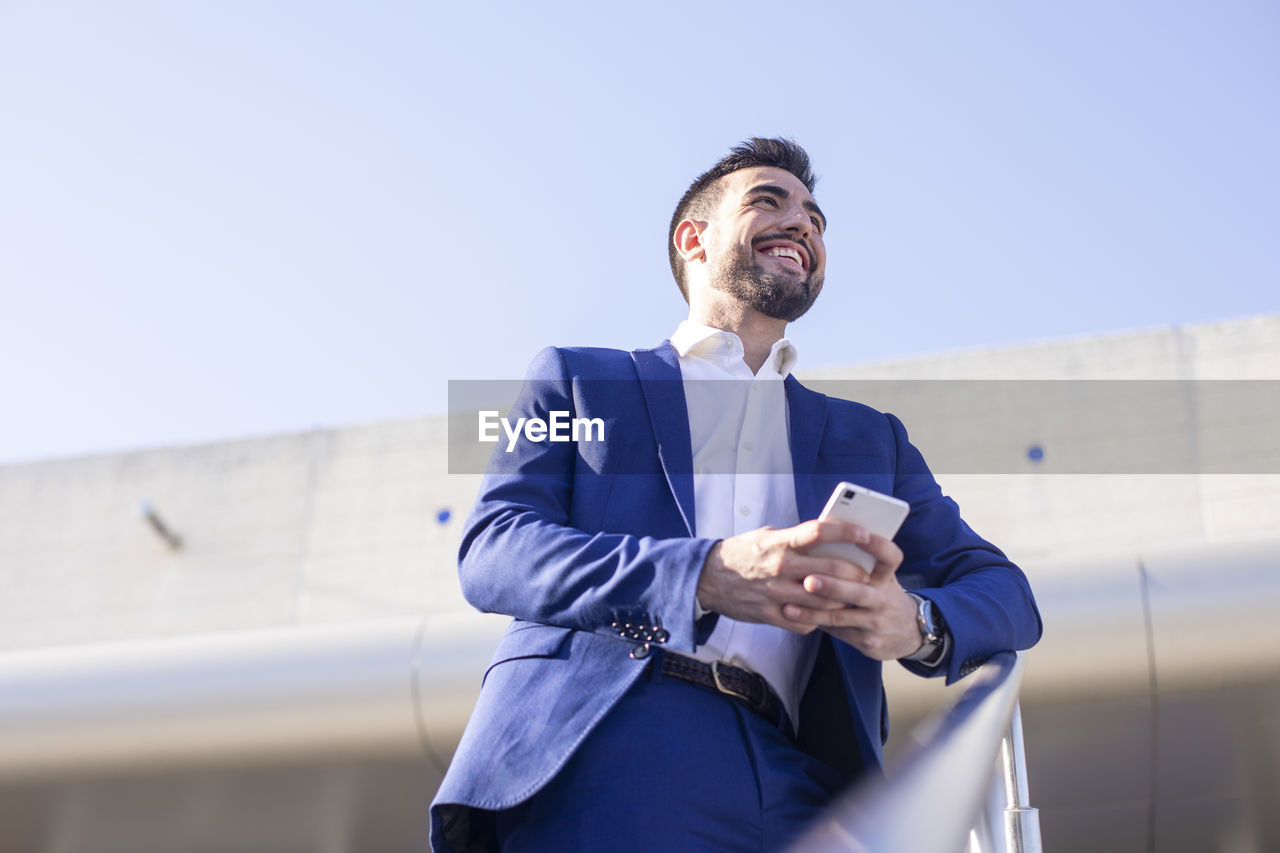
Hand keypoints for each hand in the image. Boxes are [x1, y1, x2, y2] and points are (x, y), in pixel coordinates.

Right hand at [696, 520, 883, 634]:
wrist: (707, 578)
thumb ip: (795, 539)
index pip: (819, 532)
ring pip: (823, 601)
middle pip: (830, 571)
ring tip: (851, 597)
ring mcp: (776, 594)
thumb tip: (828, 536)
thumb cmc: (742, 553)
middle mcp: (780, 568)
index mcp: (780, 542)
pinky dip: (818, 620)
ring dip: (842, 600)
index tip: (866, 534)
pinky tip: (822, 613)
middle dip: (855, 574)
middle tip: (867, 575)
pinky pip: (805, 623)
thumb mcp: (766, 536)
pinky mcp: (770, 615)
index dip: (846, 532)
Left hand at [780, 529, 923, 660]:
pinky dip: (816, 624)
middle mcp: (884, 598)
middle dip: (832, 586)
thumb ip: (859, 562)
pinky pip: (837, 632)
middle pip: (859, 590)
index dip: (877, 545)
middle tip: (808, 580)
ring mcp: (877, 621)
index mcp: (887, 576)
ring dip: (814, 612)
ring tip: (789, 607)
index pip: (889, 556)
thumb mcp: (881, 577)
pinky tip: (796, 619)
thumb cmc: (881, 594)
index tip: (860, 534)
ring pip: (842, 616)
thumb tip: (821, 541)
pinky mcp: (868, 642)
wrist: (909, 632)